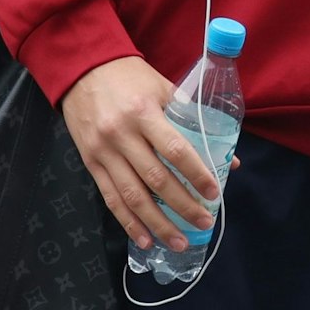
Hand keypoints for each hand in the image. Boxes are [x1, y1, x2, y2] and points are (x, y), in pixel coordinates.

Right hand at [58, 56, 217, 251]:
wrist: (81, 68)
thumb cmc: (130, 76)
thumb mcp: (164, 87)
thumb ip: (193, 119)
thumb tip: (227, 157)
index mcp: (144, 112)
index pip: (176, 149)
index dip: (196, 174)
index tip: (213, 193)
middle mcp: (122, 135)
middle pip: (156, 179)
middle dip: (182, 206)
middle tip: (203, 223)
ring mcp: (103, 152)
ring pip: (132, 196)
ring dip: (157, 224)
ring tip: (178, 241)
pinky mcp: (90, 163)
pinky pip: (111, 198)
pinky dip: (128, 221)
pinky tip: (144, 239)